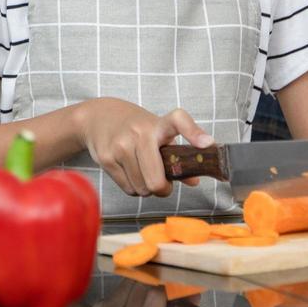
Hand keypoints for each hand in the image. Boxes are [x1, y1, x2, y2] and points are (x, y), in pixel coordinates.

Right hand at [78, 99, 212, 197]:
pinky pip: (128, 189)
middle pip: (156, 181)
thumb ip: (177, 155)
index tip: (207, 144)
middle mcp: (140, 133)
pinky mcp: (106, 157)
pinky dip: (132, 188)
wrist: (99, 117)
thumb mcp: (159, 133)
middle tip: (162, 183)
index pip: (179, 121)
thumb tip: (194, 180)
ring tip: (142, 173)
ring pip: (141, 188)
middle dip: (162, 189)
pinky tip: (130, 173)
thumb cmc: (135, 127)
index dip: (194, 133)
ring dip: (145, 189)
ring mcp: (121, 145)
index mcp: (160, 125)